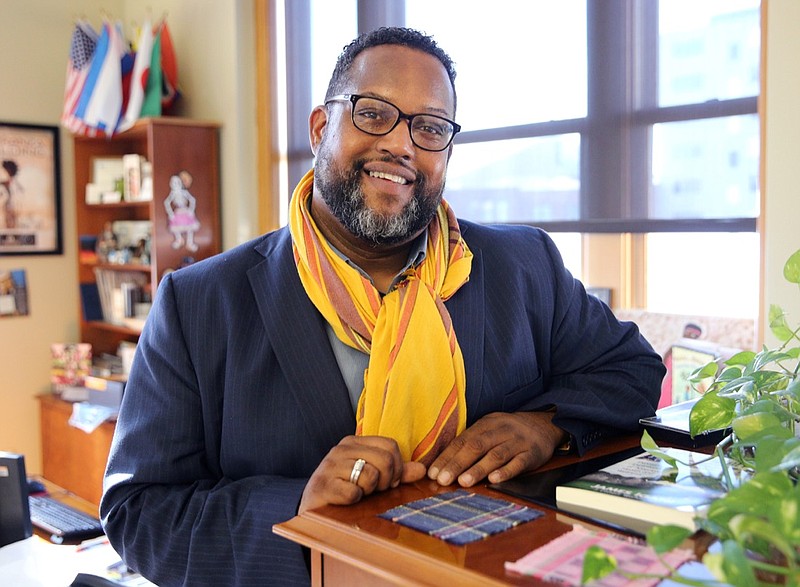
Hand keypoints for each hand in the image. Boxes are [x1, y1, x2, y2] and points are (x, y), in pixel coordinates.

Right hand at [299, 435, 425, 513]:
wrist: (311, 507)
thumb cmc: (345, 489)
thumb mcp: (371, 477)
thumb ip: (396, 472)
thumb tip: (422, 470)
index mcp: (354, 442)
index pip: (390, 445)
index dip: (397, 467)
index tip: (389, 481)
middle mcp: (341, 449)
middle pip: (385, 459)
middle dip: (386, 481)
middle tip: (374, 490)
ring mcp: (330, 465)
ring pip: (371, 476)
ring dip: (368, 491)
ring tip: (357, 492)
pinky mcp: (324, 484)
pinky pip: (354, 492)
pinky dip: (354, 500)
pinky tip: (345, 499)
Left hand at [427, 411, 566, 487]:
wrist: (543, 425)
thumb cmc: (508, 432)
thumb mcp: (489, 429)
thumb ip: (470, 443)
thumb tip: (443, 463)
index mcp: (485, 424)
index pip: (462, 441)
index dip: (447, 457)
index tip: (433, 473)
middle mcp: (500, 430)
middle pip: (476, 446)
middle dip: (458, 464)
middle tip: (443, 480)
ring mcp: (517, 441)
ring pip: (496, 455)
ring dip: (479, 469)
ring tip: (464, 482)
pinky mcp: (532, 453)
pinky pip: (518, 463)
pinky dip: (506, 472)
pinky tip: (494, 480)